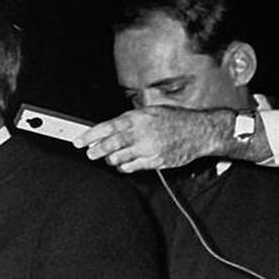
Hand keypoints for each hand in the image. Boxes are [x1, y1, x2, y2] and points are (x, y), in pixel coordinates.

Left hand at [74, 106, 226, 171]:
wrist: (200, 131)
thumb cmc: (175, 119)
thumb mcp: (152, 110)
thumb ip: (131, 119)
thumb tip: (109, 128)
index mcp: (139, 117)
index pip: (108, 127)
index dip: (91, 135)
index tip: (79, 140)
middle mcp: (142, 133)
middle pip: (111, 145)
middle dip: (96, 150)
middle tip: (90, 153)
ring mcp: (149, 148)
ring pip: (120, 158)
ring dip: (111, 159)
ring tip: (108, 157)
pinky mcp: (156, 161)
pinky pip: (134, 167)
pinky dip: (125, 166)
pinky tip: (123, 163)